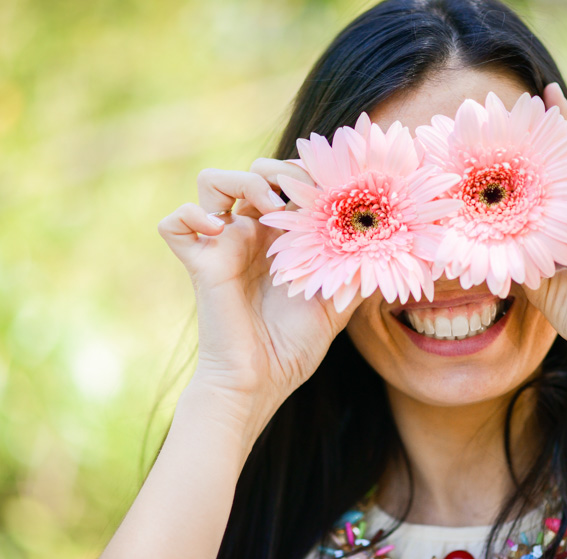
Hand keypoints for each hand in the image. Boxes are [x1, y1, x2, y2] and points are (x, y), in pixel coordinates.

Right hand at [157, 159, 360, 444]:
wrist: (260, 382)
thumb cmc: (295, 347)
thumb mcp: (338, 304)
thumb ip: (359, 272)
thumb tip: (392, 245)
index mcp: (282, 239)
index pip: (288, 181)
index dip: (305, 172)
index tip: (329, 184)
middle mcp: (250, 235)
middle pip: (253, 170)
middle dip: (277, 169)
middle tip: (297, 195)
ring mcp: (222, 245)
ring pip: (211, 181)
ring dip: (240, 180)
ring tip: (268, 207)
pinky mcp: (200, 263)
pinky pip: (174, 222)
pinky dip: (190, 215)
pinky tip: (218, 229)